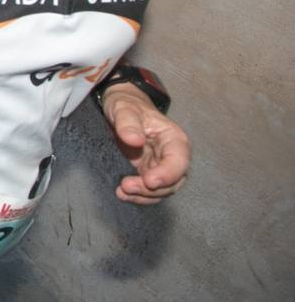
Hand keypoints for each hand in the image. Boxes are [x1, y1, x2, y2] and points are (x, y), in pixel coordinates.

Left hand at [103, 86, 190, 203]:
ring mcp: (162, 165)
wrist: (122, 108)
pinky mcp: (150, 172)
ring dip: (144, 195)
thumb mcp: (124, 108)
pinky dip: (138, 196)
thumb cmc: (127, 105)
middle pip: (173, 181)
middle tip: (127, 186)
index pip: (179, 161)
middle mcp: (173, 155)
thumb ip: (128, 123)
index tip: (149, 180)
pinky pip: (150, 190)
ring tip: (122, 192)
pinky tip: (122, 194)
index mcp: (174, 138)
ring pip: (162, 189)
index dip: (167, 174)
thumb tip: (135, 140)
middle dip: (152, 188)